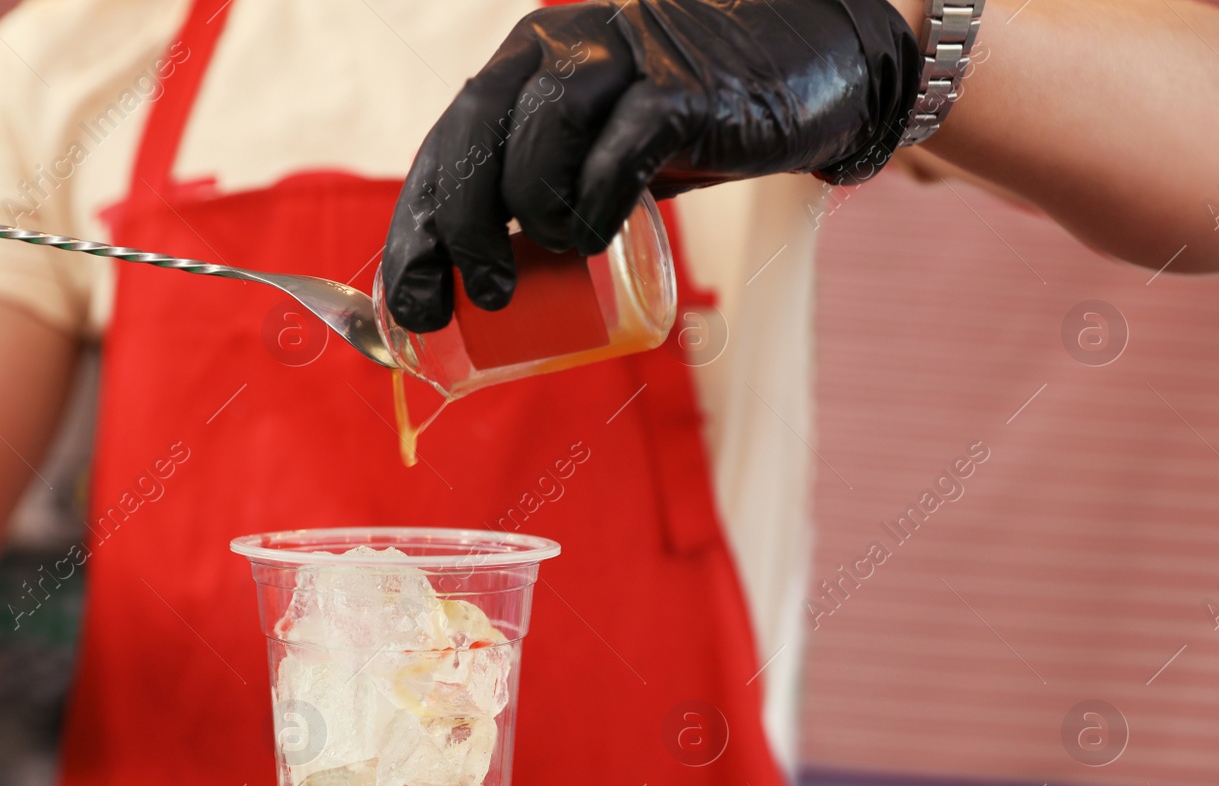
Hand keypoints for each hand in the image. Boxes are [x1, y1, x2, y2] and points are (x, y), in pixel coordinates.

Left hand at [383, 0, 918, 331]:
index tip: (411, 303)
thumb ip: (541, 183)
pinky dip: (595, 206)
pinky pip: (618, 151)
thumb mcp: (596, 146)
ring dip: (533, 216)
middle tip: (483, 296)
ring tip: (558, 254)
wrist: (808, 65)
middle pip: (476, 139)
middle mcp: (559, 47)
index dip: (417, 229)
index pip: (446, 145)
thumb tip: (472, 280)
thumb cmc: (687, 121)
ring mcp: (621, 61)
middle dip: (461, 231)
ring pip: (539, 139)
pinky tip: (596, 240)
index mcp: (523, 63)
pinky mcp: (682, 89)